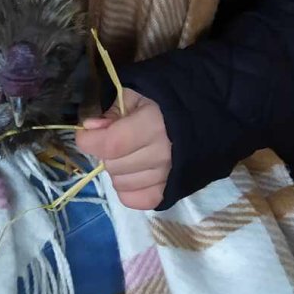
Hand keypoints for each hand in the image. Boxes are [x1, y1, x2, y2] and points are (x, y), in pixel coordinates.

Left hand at [76, 87, 171, 210]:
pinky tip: (134, 173)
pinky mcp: (170, 192)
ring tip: (128, 154)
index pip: (110, 144)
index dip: (89, 140)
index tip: (86, 132)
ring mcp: (167, 176)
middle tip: (115, 138)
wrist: (207, 119)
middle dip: (105, 152)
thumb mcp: (137, 94)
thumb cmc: (167, 102)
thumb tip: (90, 127)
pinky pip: (136, 200)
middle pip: (112, 165)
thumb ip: (113, 110)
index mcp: (153, 125)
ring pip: (121, 184)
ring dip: (117, 170)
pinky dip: (128, 189)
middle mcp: (162, 154)